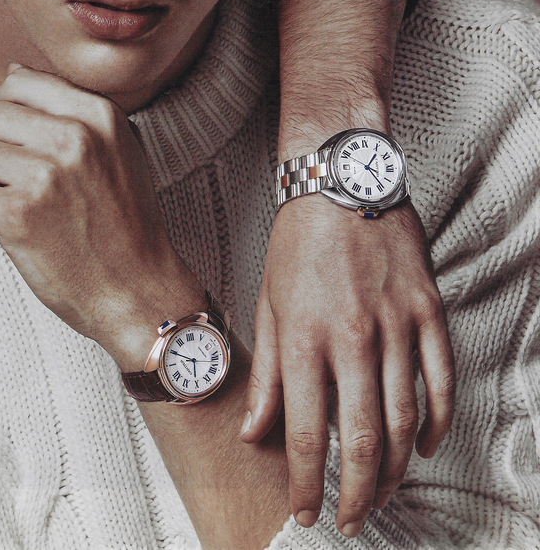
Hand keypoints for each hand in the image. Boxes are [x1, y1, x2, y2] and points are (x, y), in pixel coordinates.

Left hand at [0, 64, 199, 362]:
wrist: (138, 288)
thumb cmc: (126, 223)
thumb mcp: (119, 148)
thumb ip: (72, 109)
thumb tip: (14, 72)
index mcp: (100, 115)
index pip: (20, 81)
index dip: (8, 113)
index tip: (18, 142)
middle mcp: (75, 137)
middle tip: (11, 177)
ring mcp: (46, 175)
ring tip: (8, 201)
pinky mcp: (18, 214)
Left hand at [241, 195, 454, 537]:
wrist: (341, 181)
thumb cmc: (299, 241)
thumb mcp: (267, 305)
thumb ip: (266, 374)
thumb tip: (255, 432)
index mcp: (304, 338)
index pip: (305, 433)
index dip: (305, 485)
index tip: (306, 512)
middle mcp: (352, 336)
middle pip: (363, 440)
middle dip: (357, 493)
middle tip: (353, 518)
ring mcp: (396, 323)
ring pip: (405, 419)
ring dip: (396, 468)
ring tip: (383, 491)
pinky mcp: (427, 310)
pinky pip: (441, 380)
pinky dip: (437, 422)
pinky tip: (424, 445)